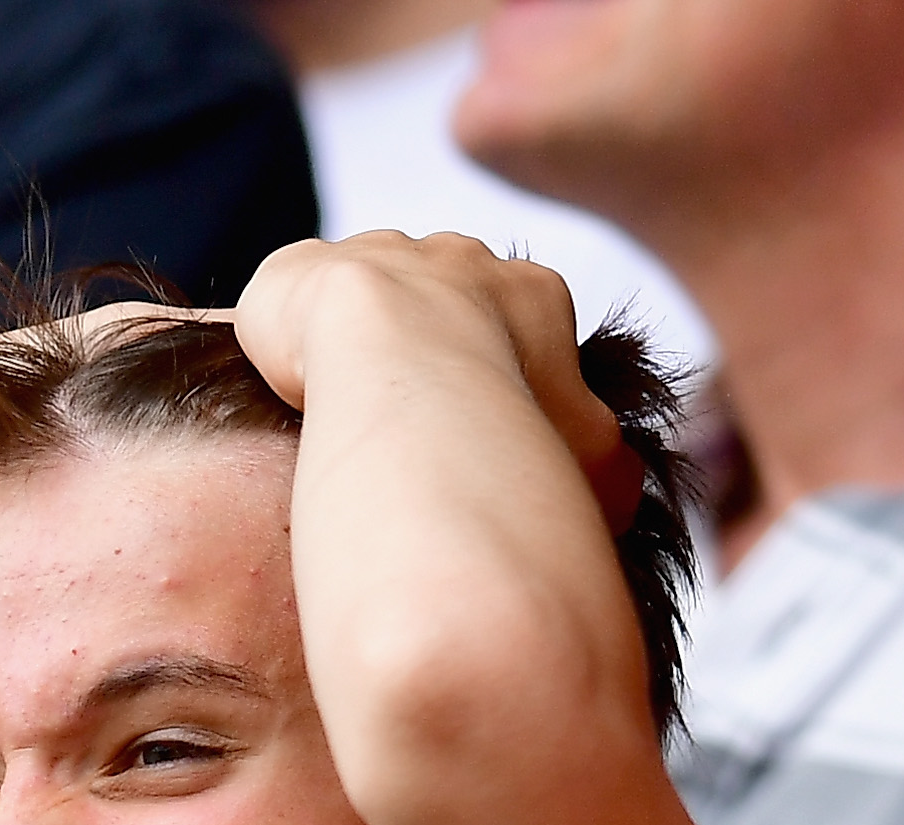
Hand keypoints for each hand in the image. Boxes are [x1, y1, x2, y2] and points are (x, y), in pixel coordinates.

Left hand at [231, 233, 644, 533]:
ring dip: (350, 350)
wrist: (401, 363)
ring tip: (340, 416)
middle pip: (438, 306)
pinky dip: (286, 340)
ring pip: (363, 299)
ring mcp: (376, 255)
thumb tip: (617, 489)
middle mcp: (456, 258)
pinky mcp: (301, 271)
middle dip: (420, 360)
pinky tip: (287, 391)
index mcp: (531, 292)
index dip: (492, 385)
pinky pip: (289, 298)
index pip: (515, 329)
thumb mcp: (587, 454)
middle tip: (402, 429)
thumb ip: (609, 466)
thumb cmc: (504, 419)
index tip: (470, 431)